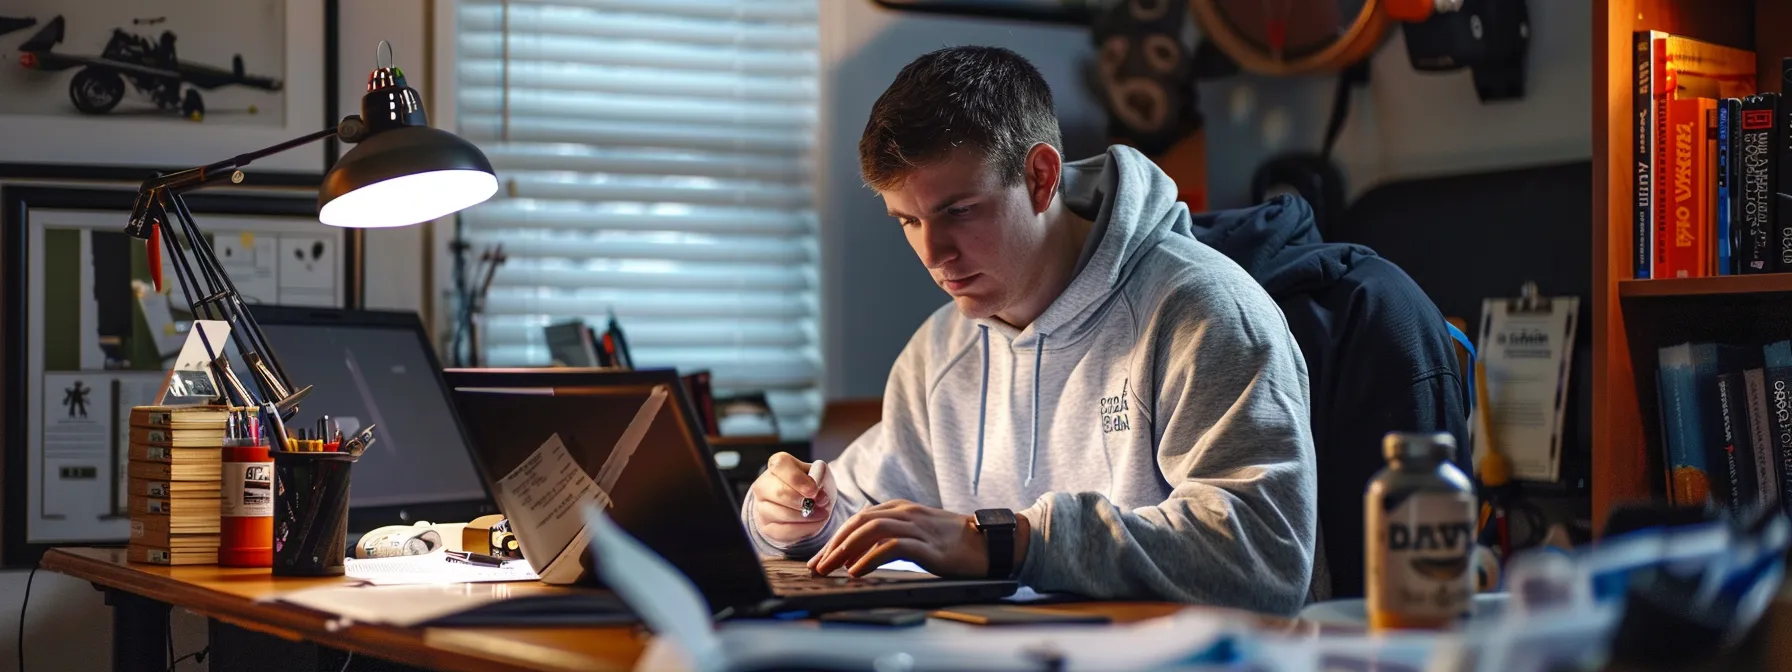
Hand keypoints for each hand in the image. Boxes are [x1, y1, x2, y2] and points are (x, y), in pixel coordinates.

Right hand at [750, 453, 834, 545]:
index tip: (814, 490)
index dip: (798, 479)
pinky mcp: (766, 527)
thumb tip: (817, 487)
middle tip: (822, 504)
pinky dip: (804, 528)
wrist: (807, 504)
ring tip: (823, 514)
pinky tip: (815, 523)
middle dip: (804, 501)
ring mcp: (761, 507)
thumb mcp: (820, 474)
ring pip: (782, 514)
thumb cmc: (811, 484)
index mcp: (776, 465)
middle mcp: (763, 485)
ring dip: (807, 516)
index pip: (780, 465)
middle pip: (779, 492)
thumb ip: (820, 475)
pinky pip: (784, 530)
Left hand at [808, 500, 1023, 578]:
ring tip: (830, 570)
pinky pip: (893, 547)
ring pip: (871, 530)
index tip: (820, 559)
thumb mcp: (919, 534)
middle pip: (859, 523)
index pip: (859, 520)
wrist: (990, 544)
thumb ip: (893, 537)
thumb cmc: (954, 543)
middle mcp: (906, 513)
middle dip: (833, 545)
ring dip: (845, 550)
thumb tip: (860, 555)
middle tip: (817, 567)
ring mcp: (918, 528)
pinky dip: (870, 558)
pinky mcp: (928, 546)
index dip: (836, 538)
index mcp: (901, 509)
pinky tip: (857, 571)